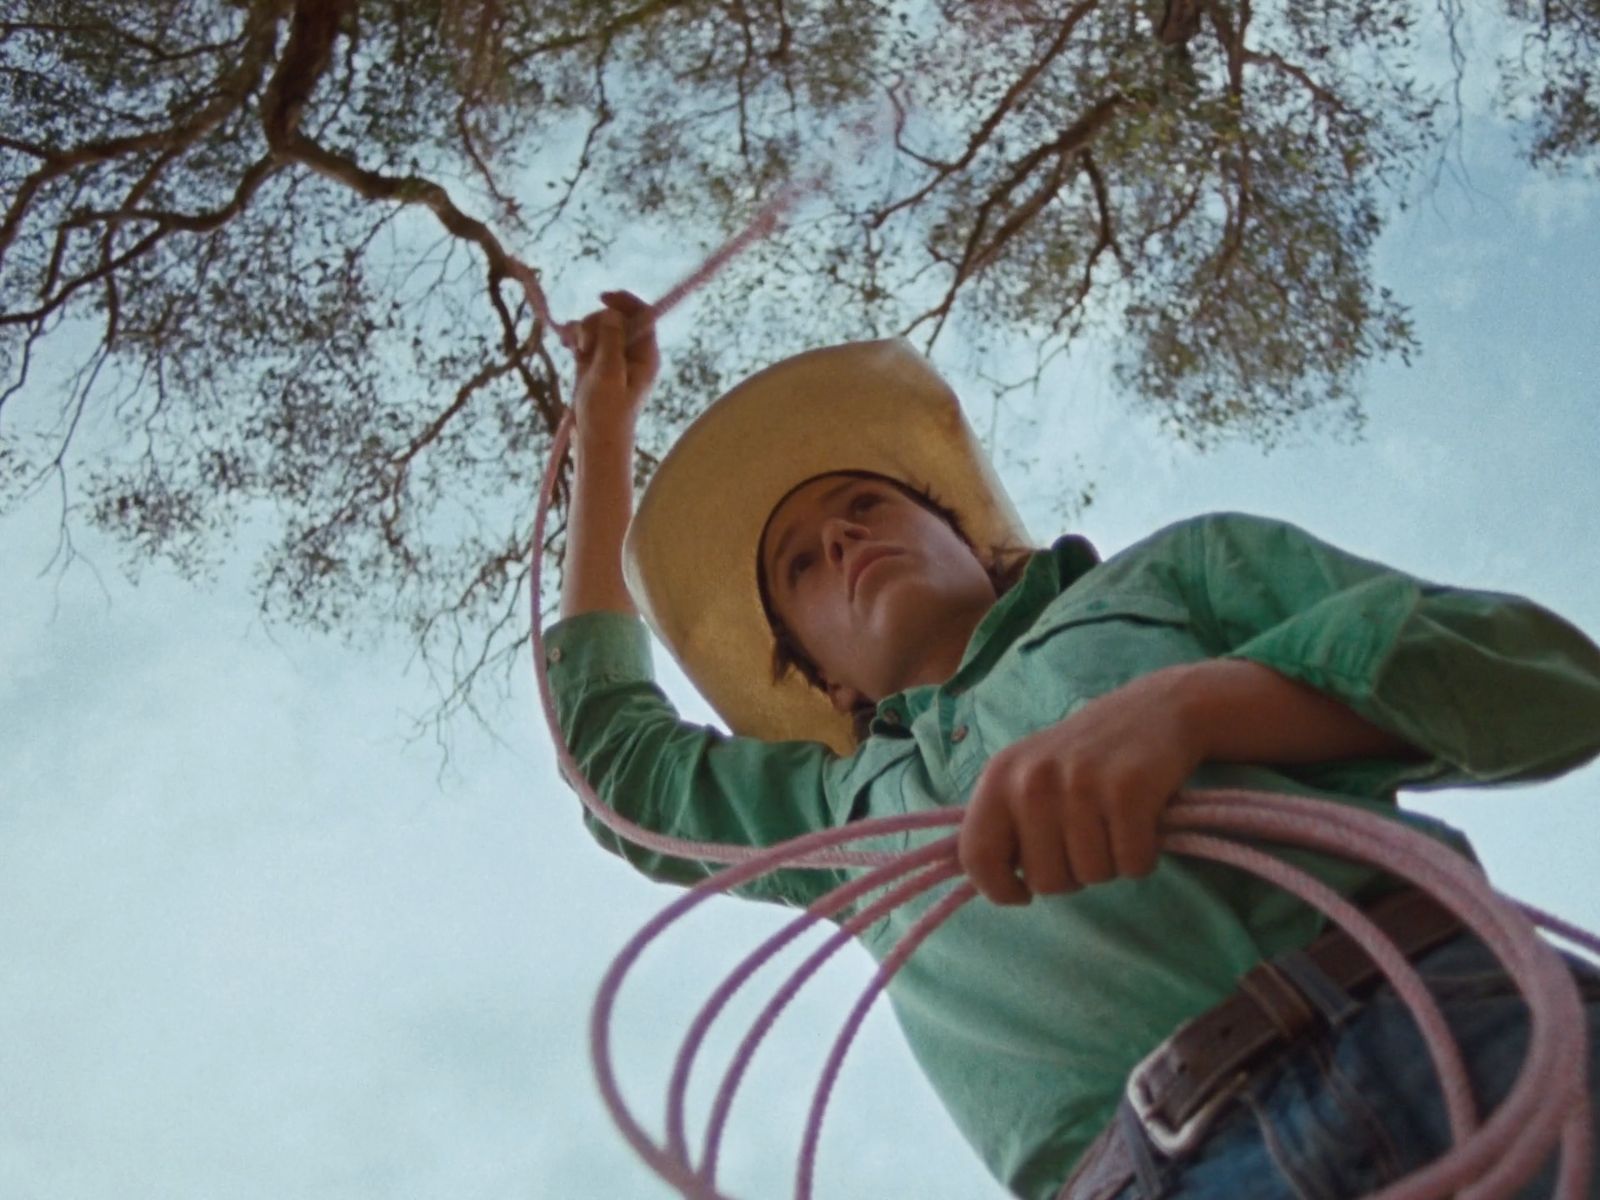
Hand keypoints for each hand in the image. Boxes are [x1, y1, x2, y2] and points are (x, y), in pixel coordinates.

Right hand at [571, 289, 658, 437]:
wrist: (595, 442)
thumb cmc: (606, 412)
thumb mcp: (609, 373)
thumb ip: (611, 340)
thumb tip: (612, 312)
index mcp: (646, 356)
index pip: (643, 316)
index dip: (624, 301)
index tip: (601, 297)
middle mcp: (633, 355)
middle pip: (616, 319)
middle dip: (596, 322)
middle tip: (584, 345)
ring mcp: (613, 360)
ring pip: (599, 328)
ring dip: (583, 331)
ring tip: (575, 349)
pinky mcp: (596, 366)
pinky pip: (587, 341)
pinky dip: (576, 339)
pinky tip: (566, 344)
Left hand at [958, 665, 1204, 904]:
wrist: (1158, 709)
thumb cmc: (1088, 754)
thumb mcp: (1029, 773)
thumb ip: (1005, 821)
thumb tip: (983, 879)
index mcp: (1000, 776)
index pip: (976, 855)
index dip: (997, 889)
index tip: (1021, 894)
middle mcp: (1033, 780)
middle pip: (1044, 880)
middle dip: (1070, 875)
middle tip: (1087, 840)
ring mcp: (1080, 785)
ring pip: (1091, 876)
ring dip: (1109, 864)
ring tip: (1114, 825)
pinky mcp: (1128, 793)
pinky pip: (1131, 865)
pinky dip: (1141, 858)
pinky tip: (1142, 825)